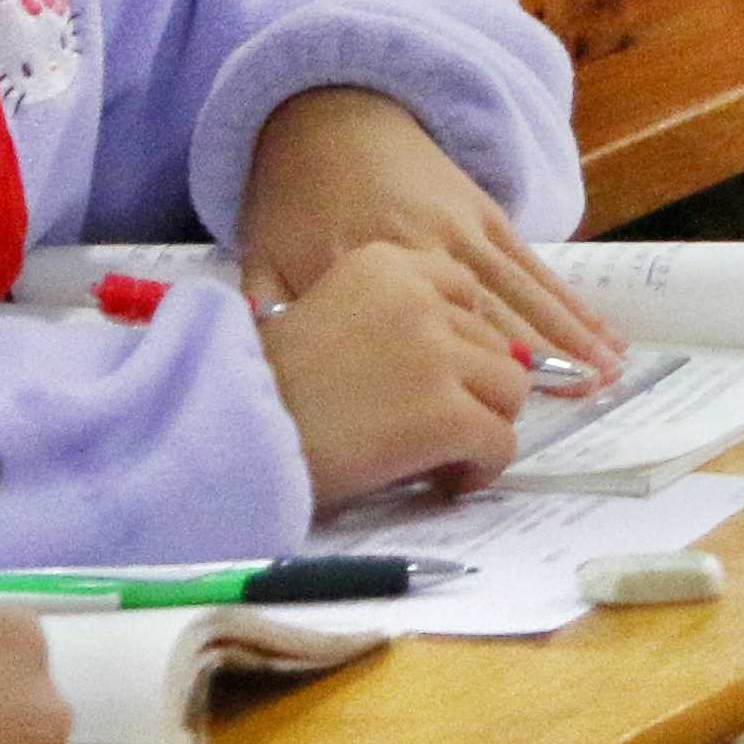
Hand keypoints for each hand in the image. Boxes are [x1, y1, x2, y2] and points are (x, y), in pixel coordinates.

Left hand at [240, 84, 620, 378]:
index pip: (426, 341)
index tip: (500, 425)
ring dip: (569, 333)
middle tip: (585, 402)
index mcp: (370, 270)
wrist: (324, 113)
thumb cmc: (291, 199)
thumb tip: (279, 381)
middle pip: (490, 318)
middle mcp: (424, 249)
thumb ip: (274, 317)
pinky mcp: (483, 208)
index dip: (465, 386)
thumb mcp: (263, 258)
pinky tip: (598, 329)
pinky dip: (567, 298)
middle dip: (540, 363)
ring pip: (523, 292)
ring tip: (609, 374)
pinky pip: (531, 262)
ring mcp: (460, 227)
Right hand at [261, 236, 547, 510]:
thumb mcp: (325, 314)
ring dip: (484, 425)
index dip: (461, 337)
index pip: (465, 290)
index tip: (439, 373)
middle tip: (435, 426)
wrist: (234, 434)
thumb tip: (451, 352)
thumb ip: (388, 317)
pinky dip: (483, 466)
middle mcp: (422, 297)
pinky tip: (448, 481)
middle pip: (494, 342)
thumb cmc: (264, 385)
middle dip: (472, 387)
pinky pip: (500, 440)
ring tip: (445, 456)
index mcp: (387, 263)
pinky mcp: (448, 414)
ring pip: (509, 390)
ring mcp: (439, 355)